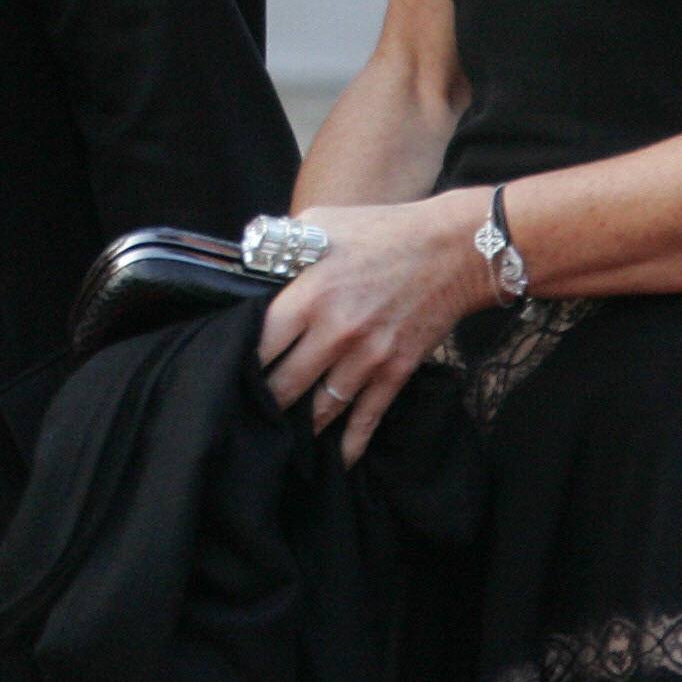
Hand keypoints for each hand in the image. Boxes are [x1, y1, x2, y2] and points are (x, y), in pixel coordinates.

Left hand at [255, 194, 496, 462]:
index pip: (260, 345)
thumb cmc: (383, 230)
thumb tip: (253, 258)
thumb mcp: (323, 221)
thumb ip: (284, 243)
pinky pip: (367, 417)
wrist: (454, 250)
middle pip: (285, 384)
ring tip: (279, 438)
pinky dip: (350, 443)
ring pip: (321, 408)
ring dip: (299, 425)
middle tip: (247, 411)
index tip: (227, 373)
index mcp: (310, 295)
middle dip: (263, 401)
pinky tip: (335, 460)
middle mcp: (336, 332)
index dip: (240, 364)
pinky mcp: (395, 371)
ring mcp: (368, 357)